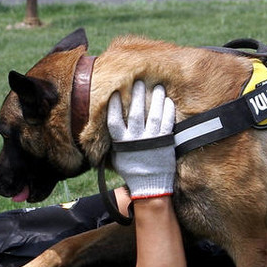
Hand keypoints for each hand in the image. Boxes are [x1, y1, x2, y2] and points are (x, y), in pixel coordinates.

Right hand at [107, 81, 176, 198]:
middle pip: (135, 113)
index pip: (114, 121)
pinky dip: (167, 111)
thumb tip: (98, 134)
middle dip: (137, 96)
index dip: (114, 106)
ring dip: (155, 99)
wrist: (150, 186)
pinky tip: (167, 101)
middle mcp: (136, 140)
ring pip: (153, 115)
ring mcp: (152, 140)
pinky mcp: (165, 142)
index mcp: (122, 143)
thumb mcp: (117, 158)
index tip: (116, 92)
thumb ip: (112, 143)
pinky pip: (167, 123)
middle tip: (138, 81)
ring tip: (157, 86)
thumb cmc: (132, 171)